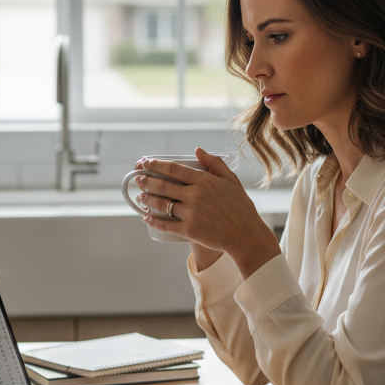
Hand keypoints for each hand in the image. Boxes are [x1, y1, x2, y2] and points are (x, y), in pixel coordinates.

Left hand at [134, 148, 280, 278]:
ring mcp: (191, 214)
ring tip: (140, 196)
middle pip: (163, 185)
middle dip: (146, 181)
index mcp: (204, 181)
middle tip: (138, 179)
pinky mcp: (189, 231)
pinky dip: (153, 220)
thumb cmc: (240, 207)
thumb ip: (214, 163)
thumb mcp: (231, 181)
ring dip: (147, 199)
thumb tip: (197, 150)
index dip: (155, 164)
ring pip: (161, 204)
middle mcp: (195, 196)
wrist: (246, 234)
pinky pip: (165, 224)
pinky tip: (146, 217)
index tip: (145, 163)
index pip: (173, 169)